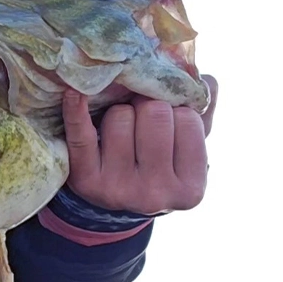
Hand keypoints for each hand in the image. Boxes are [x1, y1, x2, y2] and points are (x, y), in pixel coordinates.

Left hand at [60, 74, 218, 214]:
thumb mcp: (185, 150)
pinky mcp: (86, 180)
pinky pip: (81, 135)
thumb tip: (208, 81)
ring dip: (120, 112)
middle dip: (148, 107)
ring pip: (120, 116)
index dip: (177, 109)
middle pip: (154, 114)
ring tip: (122, 130)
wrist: (116, 200)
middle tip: (143, 117)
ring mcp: (118, 189)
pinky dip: (76, 110)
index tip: (169, 116)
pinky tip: (74, 92)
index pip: (188, 120)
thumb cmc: (157, 164)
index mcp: (190, 188)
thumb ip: (201, 117)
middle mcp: (156, 194)